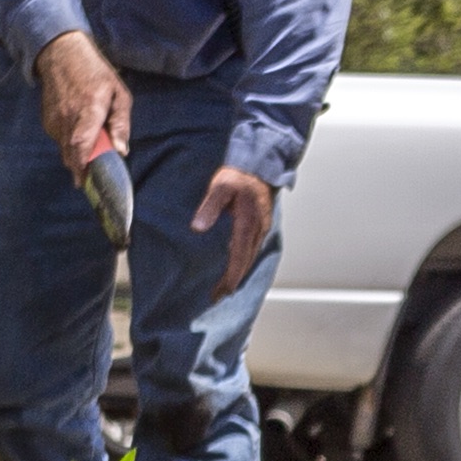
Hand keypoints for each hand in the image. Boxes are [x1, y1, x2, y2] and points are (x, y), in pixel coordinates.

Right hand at [37, 30, 131, 175]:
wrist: (62, 55)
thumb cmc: (96, 74)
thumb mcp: (119, 94)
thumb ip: (121, 123)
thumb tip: (121, 151)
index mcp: (90, 110)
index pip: (82, 144)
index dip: (82, 166)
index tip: (85, 182)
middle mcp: (69, 118)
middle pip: (71, 154)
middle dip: (80, 170)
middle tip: (90, 177)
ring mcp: (55, 120)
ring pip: (65, 150)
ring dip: (76, 156)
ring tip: (88, 151)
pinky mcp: (47, 121)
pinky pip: (59, 141)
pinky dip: (69, 144)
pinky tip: (77, 133)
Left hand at [196, 164, 278, 295]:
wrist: (258, 165)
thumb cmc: (237, 176)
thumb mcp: (220, 187)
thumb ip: (209, 206)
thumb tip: (198, 227)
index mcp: (248, 223)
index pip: (240, 256)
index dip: (232, 275)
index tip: (225, 290)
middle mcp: (258, 229)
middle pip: (246, 261)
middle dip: (234, 280)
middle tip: (220, 295)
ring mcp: (261, 228)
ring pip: (251, 256)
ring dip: (239, 272)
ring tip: (226, 286)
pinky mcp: (260, 225)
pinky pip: (252, 248)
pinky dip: (243, 261)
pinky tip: (235, 265)